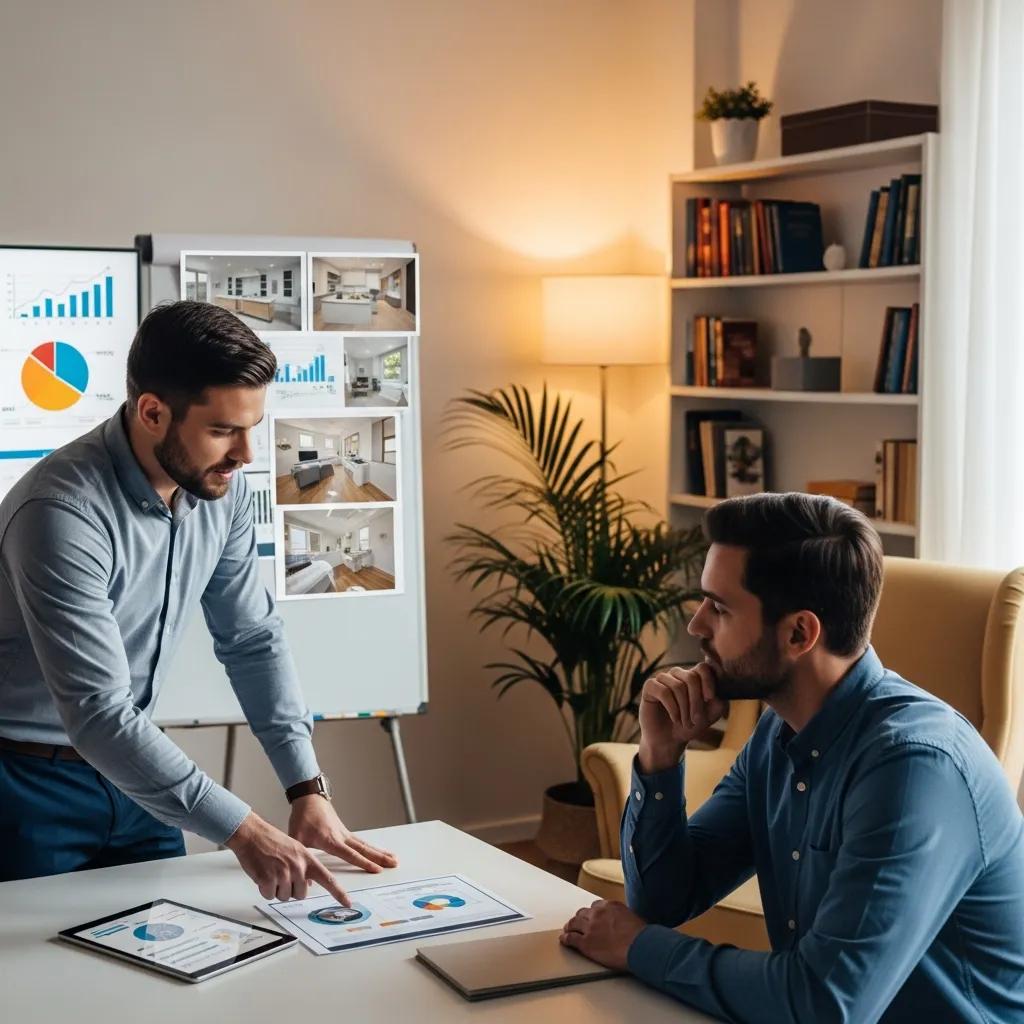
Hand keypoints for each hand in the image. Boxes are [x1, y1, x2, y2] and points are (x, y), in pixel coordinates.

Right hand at [226, 811, 353, 903]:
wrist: (253, 834)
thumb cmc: (271, 841)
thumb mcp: (295, 849)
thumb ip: (304, 865)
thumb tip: (308, 883)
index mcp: (307, 858)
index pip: (327, 878)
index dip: (338, 893)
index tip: (347, 903)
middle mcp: (298, 866)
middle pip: (301, 894)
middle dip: (291, 889)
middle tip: (281, 874)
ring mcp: (283, 873)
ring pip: (284, 897)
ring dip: (277, 889)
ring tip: (271, 871)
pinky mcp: (268, 879)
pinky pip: (269, 895)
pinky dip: (264, 889)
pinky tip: (262, 874)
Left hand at [288, 796, 397, 874]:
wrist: (309, 798)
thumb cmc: (303, 817)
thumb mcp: (296, 838)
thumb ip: (300, 859)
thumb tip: (303, 880)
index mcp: (331, 840)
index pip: (350, 854)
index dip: (364, 863)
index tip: (377, 869)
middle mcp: (341, 836)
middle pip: (364, 849)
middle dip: (380, 857)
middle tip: (394, 863)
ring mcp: (345, 833)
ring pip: (365, 844)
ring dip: (380, 852)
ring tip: (393, 859)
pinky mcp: (344, 831)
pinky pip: (361, 841)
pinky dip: (371, 848)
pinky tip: (378, 852)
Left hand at [559, 900, 646, 969]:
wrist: (639, 946)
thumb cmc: (641, 935)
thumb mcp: (632, 918)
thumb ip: (623, 917)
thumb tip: (623, 923)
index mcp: (609, 906)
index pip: (595, 906)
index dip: (592, 913)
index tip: (591, 917)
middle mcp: (597, 914)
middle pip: (582, 913)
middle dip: (579, 918)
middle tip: (578, 923)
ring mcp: (590, 927)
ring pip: (573, 923)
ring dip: (570, 927)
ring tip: (567, 930)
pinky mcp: (586, 942)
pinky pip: (571, 938)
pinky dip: (566, 939)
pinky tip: (564, 940)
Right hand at [638, 663, 726, 772]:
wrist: (670, 740)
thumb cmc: (690, 725)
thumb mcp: (710, 715)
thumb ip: (719, 701)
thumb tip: (718, 691)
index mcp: (693, 676)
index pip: (703, 668)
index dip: (708, 681)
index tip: (710, 698)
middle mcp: (678, 674)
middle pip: (691, 678)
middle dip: (696, 702)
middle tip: (696, 720)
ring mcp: (663, 678)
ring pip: (678, 686)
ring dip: (684, 709)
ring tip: (685, 722)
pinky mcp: (650, 686)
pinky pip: (664, 692)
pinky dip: (672, 708)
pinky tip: (675, 719)